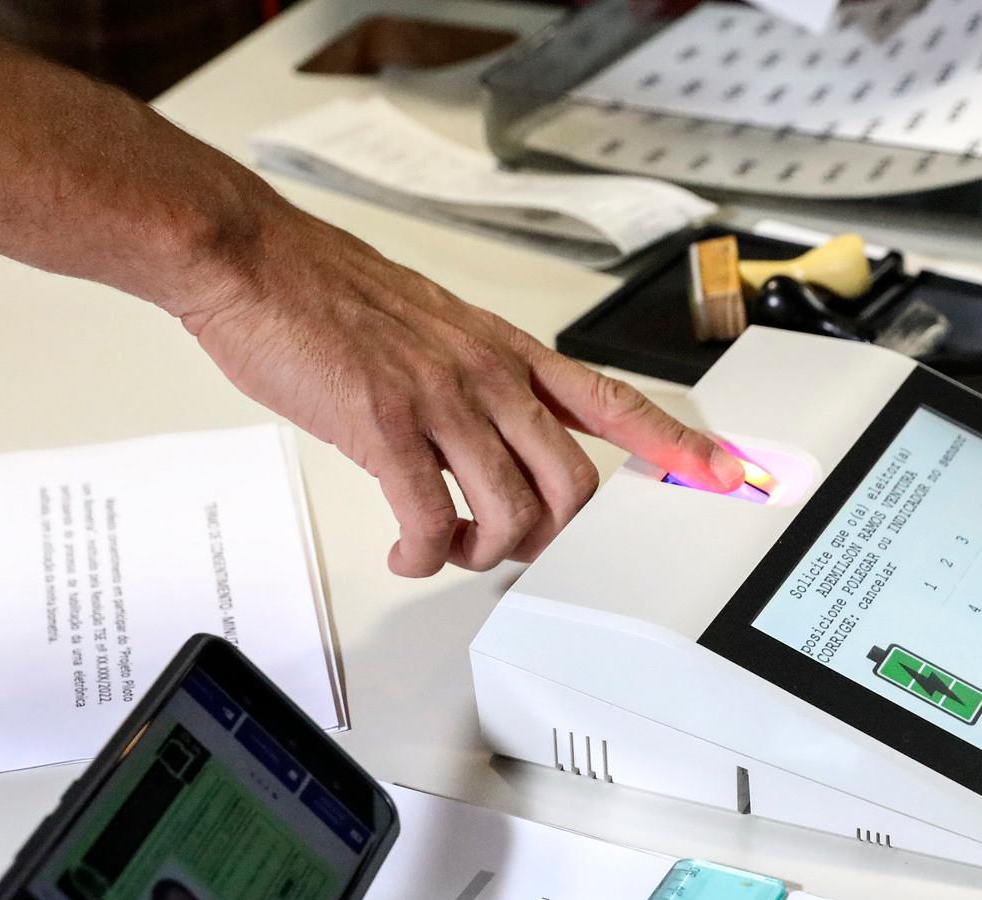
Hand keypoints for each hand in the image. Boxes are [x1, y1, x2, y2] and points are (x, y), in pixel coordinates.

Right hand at [177, 199, 743, 576]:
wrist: (256, 260)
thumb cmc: (332, 295)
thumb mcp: (436, 329)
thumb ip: (480, 383)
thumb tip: (499, 440)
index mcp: (507, 351)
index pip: (615, 401)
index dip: (676, 445)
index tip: (725, 475)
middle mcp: (488, 374)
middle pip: (575, 483)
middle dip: (554, 538)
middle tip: (515, 548)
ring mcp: (441, 401)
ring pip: (512, 511)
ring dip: (484, 553)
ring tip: (448, 547)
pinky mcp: (385, 429)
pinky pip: (432, 522)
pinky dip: (424, 556)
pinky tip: (406, 551)